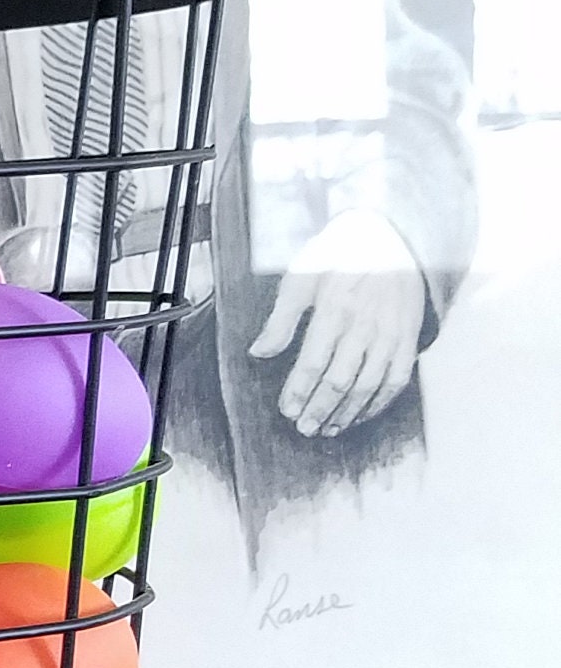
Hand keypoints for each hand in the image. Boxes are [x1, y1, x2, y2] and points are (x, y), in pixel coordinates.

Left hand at [248, 209, 427, 437]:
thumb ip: (281, 318)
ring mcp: (390, 335)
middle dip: (320, 409)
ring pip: (369, 385)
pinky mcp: (408, 339)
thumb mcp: (302, 278)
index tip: (287, 410)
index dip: (299, 391)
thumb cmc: (338, 258)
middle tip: (304, 428)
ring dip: (348, 412)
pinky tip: (361, 416)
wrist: (389, 237)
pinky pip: (396, 381)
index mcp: (335, 310)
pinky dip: (379, 404)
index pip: (313, 363)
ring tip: (329, 429)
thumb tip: (259, 352)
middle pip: (340, 380)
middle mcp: (365, 326)